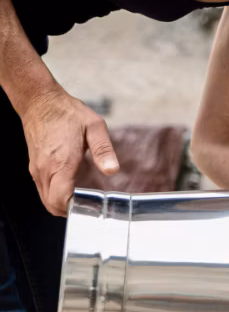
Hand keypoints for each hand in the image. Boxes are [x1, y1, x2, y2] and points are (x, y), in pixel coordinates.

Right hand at [20, 85, 118, 216]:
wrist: (40, 101)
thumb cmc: (66, 112)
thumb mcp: (94, 126)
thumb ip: (104, 150)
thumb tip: (112, 170)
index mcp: (61, 162)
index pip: (60, 200)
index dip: (74, 209)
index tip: (88, 207)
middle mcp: (45, 169)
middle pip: (51, 205)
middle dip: (69, 211)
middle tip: (87, 207)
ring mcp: (37, 168)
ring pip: (44, 199)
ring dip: (60, 204)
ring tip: (79, 199)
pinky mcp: (34, 166)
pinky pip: (41, 189)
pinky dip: (53, 195)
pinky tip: (67, 188)